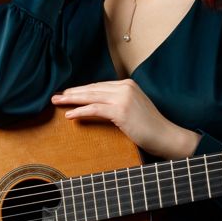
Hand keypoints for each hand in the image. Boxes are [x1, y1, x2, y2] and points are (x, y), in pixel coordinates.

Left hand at [51, 79, 198, 159]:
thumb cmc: (150, 127)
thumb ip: (118, 103)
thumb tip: (97, 106)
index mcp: (128, 84)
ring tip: (57, 102)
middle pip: (92, 89)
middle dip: (72, 93)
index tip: (67, 94)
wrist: (166, 135)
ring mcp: (123, 98)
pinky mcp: (121, 110)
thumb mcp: (133, 109)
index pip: (98, 86)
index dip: (81, 90)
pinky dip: (80, 111)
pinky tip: (69, 115)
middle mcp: (125, 87)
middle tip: (55, 96)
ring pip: (91, 97)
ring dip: (71, 100)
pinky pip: (95, 109)